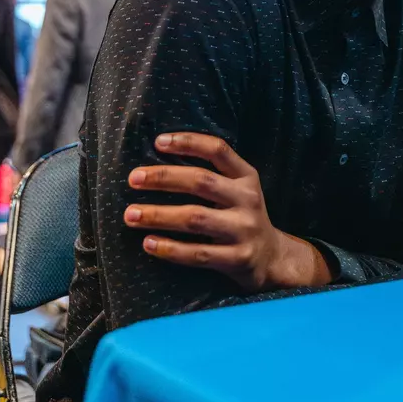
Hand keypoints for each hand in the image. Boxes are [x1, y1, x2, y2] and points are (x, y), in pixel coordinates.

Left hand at [125, 132, 331, 292]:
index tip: (158, 142)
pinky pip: (198, 254)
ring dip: (159, 215)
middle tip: (133, 178)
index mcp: (246, 176)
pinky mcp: (237, 258)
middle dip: (163, 178)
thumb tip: (158, 161)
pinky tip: (148, 243)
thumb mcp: (237, 190)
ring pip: (195, 218)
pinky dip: (170, 248)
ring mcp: (244, 229)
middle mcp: (248, 199)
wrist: (272, 259)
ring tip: (131, 215)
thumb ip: (211, 175)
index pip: (218, 150)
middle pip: (201, 181)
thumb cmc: (240, 217)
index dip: (188, 142)